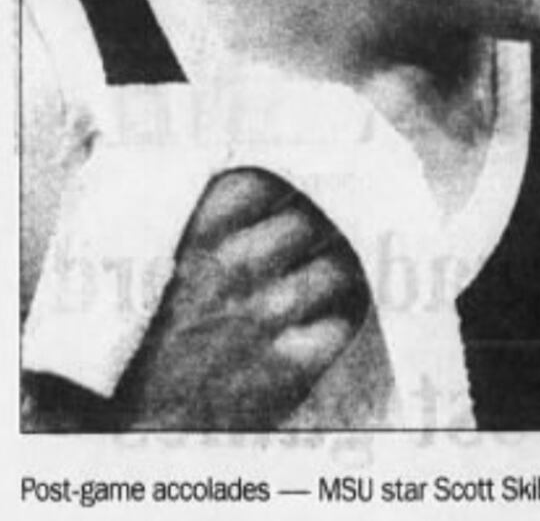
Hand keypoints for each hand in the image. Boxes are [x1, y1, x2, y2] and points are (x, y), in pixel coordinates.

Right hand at [109, 168, 369, 428]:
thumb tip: (264, 177)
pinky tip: (324, 324)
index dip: (286, 191)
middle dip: (318, 233)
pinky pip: (344, 320)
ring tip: (324, 284)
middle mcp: (234, 266)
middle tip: (315, 246)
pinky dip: (340, 321)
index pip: (268, 182)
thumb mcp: (156, 259)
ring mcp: (266, 314)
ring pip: (338, 266)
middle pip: (312, 221)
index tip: (289, 202)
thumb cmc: (148, 334)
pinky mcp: (291, 362)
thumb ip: (203, 214)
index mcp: (196, 234)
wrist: (133, 423)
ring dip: (337, 274)